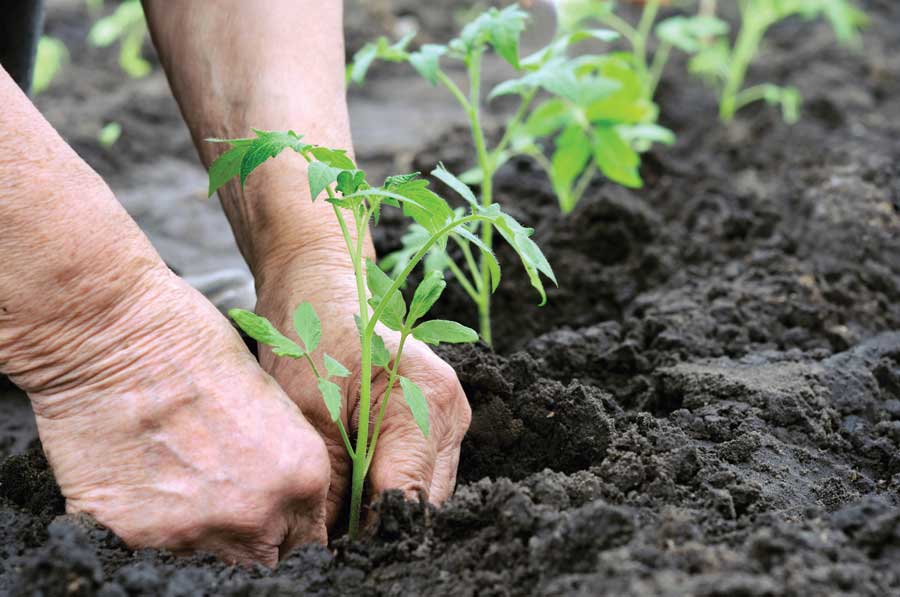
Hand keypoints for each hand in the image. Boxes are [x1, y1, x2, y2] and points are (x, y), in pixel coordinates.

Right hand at [17, 262, 330, 566]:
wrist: (115, 335)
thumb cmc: (195, 346)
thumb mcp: (270, 401)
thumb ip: (283, 462)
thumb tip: (282, 500)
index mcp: (302, 476)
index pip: (308, 541)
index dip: (288, 530)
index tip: (273, 524)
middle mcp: (256, 514)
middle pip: (262, 560)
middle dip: (250, 538)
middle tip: (223, 501)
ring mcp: (194, 531)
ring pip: (207, 559)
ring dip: (198, 531)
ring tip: (177, 480)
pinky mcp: (134, 535)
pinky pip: (150, 549)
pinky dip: (147, 525)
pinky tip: (140, 480)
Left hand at [254, 252, 471, 526]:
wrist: (318, 286)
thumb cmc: (310, 335)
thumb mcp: (308, 413)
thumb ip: (328, 485)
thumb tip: (328, 546)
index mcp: (428, 402)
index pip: (409, 497)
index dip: (371, 533)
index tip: (333, 550)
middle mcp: (451, 412)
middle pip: (424, 502)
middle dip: (379, 525)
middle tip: (330, 537)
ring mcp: (449, 418)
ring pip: (424, 493)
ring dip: (383, 508)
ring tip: (337, 513)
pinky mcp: (436, 422)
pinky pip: (417, 473)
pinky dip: (386, 487)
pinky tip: (352, 488)